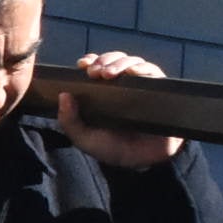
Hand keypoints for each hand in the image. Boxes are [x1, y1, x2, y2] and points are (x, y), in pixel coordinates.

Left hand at [56, 52, 184, 168]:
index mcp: (101, 92)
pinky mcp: (159, 91)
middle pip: (113, 60)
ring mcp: (140, 87)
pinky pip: (154, 72)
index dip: (90, 61)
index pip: (95, 67)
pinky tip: (133, 72)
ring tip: (110, 73)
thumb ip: (69, 120)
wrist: (143, 162)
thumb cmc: (112, 148)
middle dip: (103, 61)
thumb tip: (63, 95)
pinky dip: (143, 68)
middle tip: (95, 72)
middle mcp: (121, 85)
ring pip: (132, 62)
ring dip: (119, 62)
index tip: (83, 65)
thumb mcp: (83, 138)